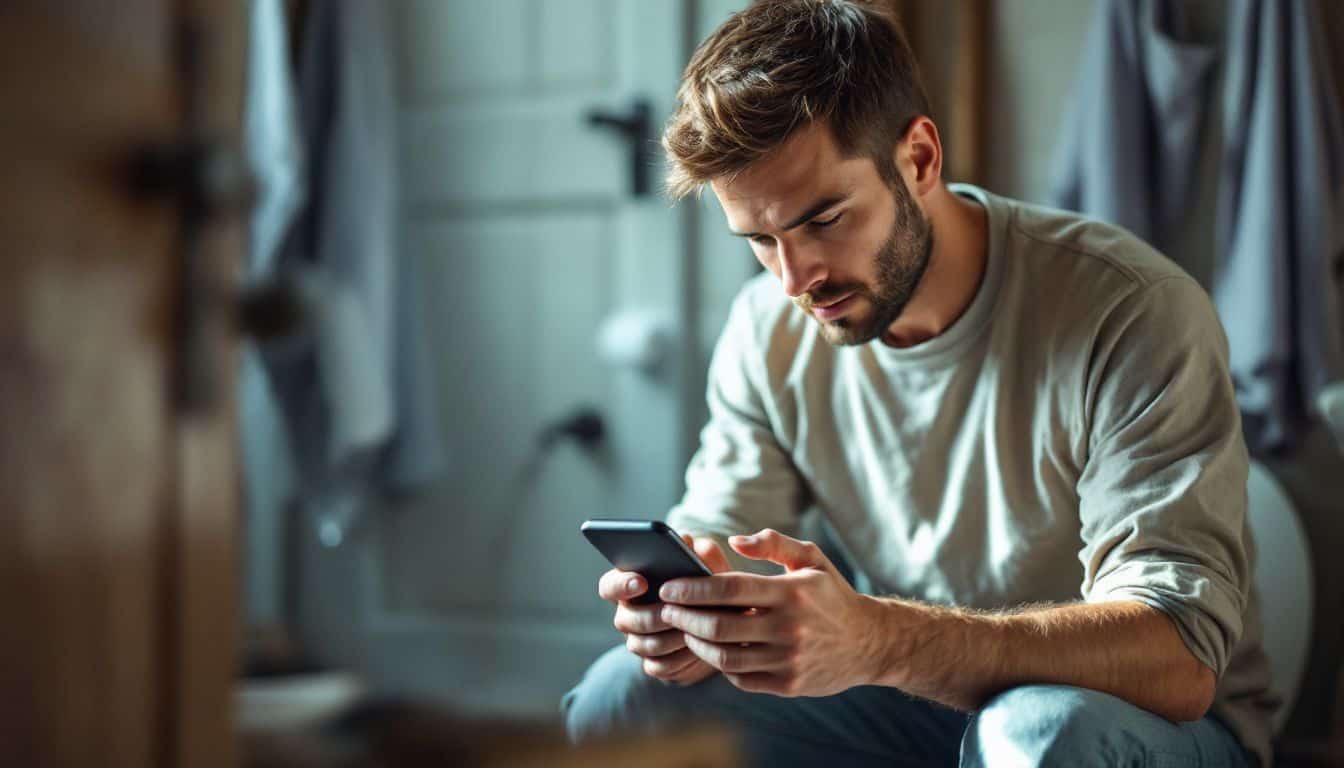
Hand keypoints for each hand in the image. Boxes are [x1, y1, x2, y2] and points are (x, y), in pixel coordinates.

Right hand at [597, 534, 731, 684]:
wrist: (726, 626)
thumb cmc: (709, 587)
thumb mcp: (709, 565)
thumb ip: (698, 550)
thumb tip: (687, 540)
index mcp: (631, 585)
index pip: (609, 585)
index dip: (621, 584)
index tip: (642, 581)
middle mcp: (629, 614)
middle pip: (625, 619)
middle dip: (652, 615)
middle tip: (674, 611)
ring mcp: (639, 642)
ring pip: (643, 645)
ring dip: (669, 637)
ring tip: (692, 629)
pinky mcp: (656, 665)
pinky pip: (660, 667)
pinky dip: (680, 659)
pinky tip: (697, 649)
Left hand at [658, 528, 879, 696]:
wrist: (869, 643)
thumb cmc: (831, 595)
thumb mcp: (811, 558)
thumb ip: (773, 543)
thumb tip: (734, 542)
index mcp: (790, 592)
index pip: (729, 588)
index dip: (693, 589)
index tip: (669, 588)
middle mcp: (789, 627)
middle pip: (719, 625)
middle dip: (684, 618)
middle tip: (665, 611)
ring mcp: (788, 660)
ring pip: (725, 657)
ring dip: (697, 643)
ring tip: (685, 630)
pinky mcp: (788, 685)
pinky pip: (741, 678)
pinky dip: (720, 665)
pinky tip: (713, 650)